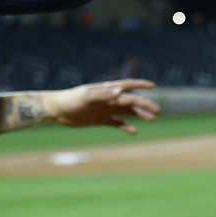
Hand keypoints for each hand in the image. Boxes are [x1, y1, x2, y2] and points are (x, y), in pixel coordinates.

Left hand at [44, 79, 159, 133]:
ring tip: (152, 119)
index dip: (140, 85)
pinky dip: (126, 127)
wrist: (57, 110)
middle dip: (145, 105)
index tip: (153, 86)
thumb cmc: (71, 100)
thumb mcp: (86, 97)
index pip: (127, 86)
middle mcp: (109, 99)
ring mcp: (106, 109)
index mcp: (107, 90)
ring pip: (128, 112)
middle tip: (158, 111)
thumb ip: (103, 94)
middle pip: (131, 101)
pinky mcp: (101, 120)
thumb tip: (119, 91)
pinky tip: (135, 132)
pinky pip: (117, 123)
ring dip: (140, 115)